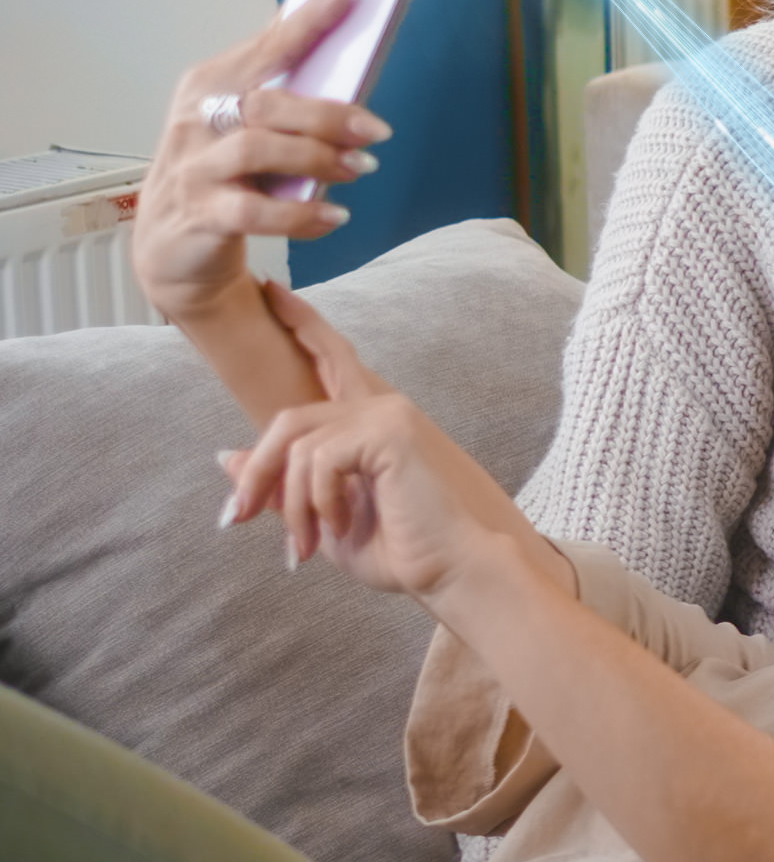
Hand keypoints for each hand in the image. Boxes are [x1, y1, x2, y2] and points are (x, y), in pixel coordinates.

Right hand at [134, 0, 389, 318]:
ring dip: (318, 159)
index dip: (306, 20)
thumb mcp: (244, 122)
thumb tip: (338, 36)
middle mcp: (197, 120)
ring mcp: (194, 168)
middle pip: (266, 103)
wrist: (174, 245)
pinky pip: (254, 212)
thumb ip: (282, 85)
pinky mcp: (200, 215)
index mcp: (210, 84)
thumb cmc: (224, 170)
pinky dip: (301, 215)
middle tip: (377, 131)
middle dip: (328, 114)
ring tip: (359, 168)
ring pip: (257, 150)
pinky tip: (333, 216)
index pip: (265, 45)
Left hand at [220, 282, 539, 599]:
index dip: (303, 323)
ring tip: (303, 547)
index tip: (270, 292)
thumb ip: (284, 486)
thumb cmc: (406, 551)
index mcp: (372, 424)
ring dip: (288, 504)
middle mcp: (381, 407)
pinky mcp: (390, 430)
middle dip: (257, 470)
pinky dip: (315, 503)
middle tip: (236, 518)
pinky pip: (318, 460)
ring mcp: (387, 414)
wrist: (457, 569)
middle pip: (289, 418)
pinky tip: (335, 529)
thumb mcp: (325, 520)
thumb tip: (227, 457)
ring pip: (295, 444)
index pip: (332, 359)